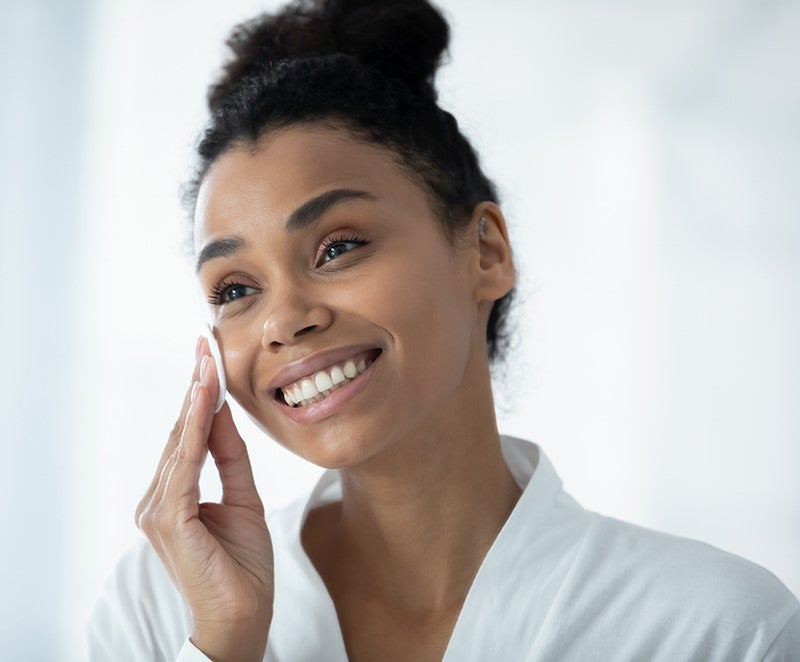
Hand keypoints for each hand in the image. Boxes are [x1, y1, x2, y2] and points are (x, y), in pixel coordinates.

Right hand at [136, 337, 273, 661]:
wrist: (243, 617)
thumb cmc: (242, 566)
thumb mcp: (245, 499)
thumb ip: (230, 459)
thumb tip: (223, 414)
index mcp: (173, 496)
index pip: (185, 437)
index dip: (198, 396)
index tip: (208, 357)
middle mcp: (158, 500)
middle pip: (179, 432)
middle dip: (195, 386)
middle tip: (206, 344)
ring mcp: (158, 510)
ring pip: (179, 441)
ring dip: (195, 397)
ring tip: (207, 359)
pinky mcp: (168, 519)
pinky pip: (185, 464)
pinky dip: (194, 428)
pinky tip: (204, 398)